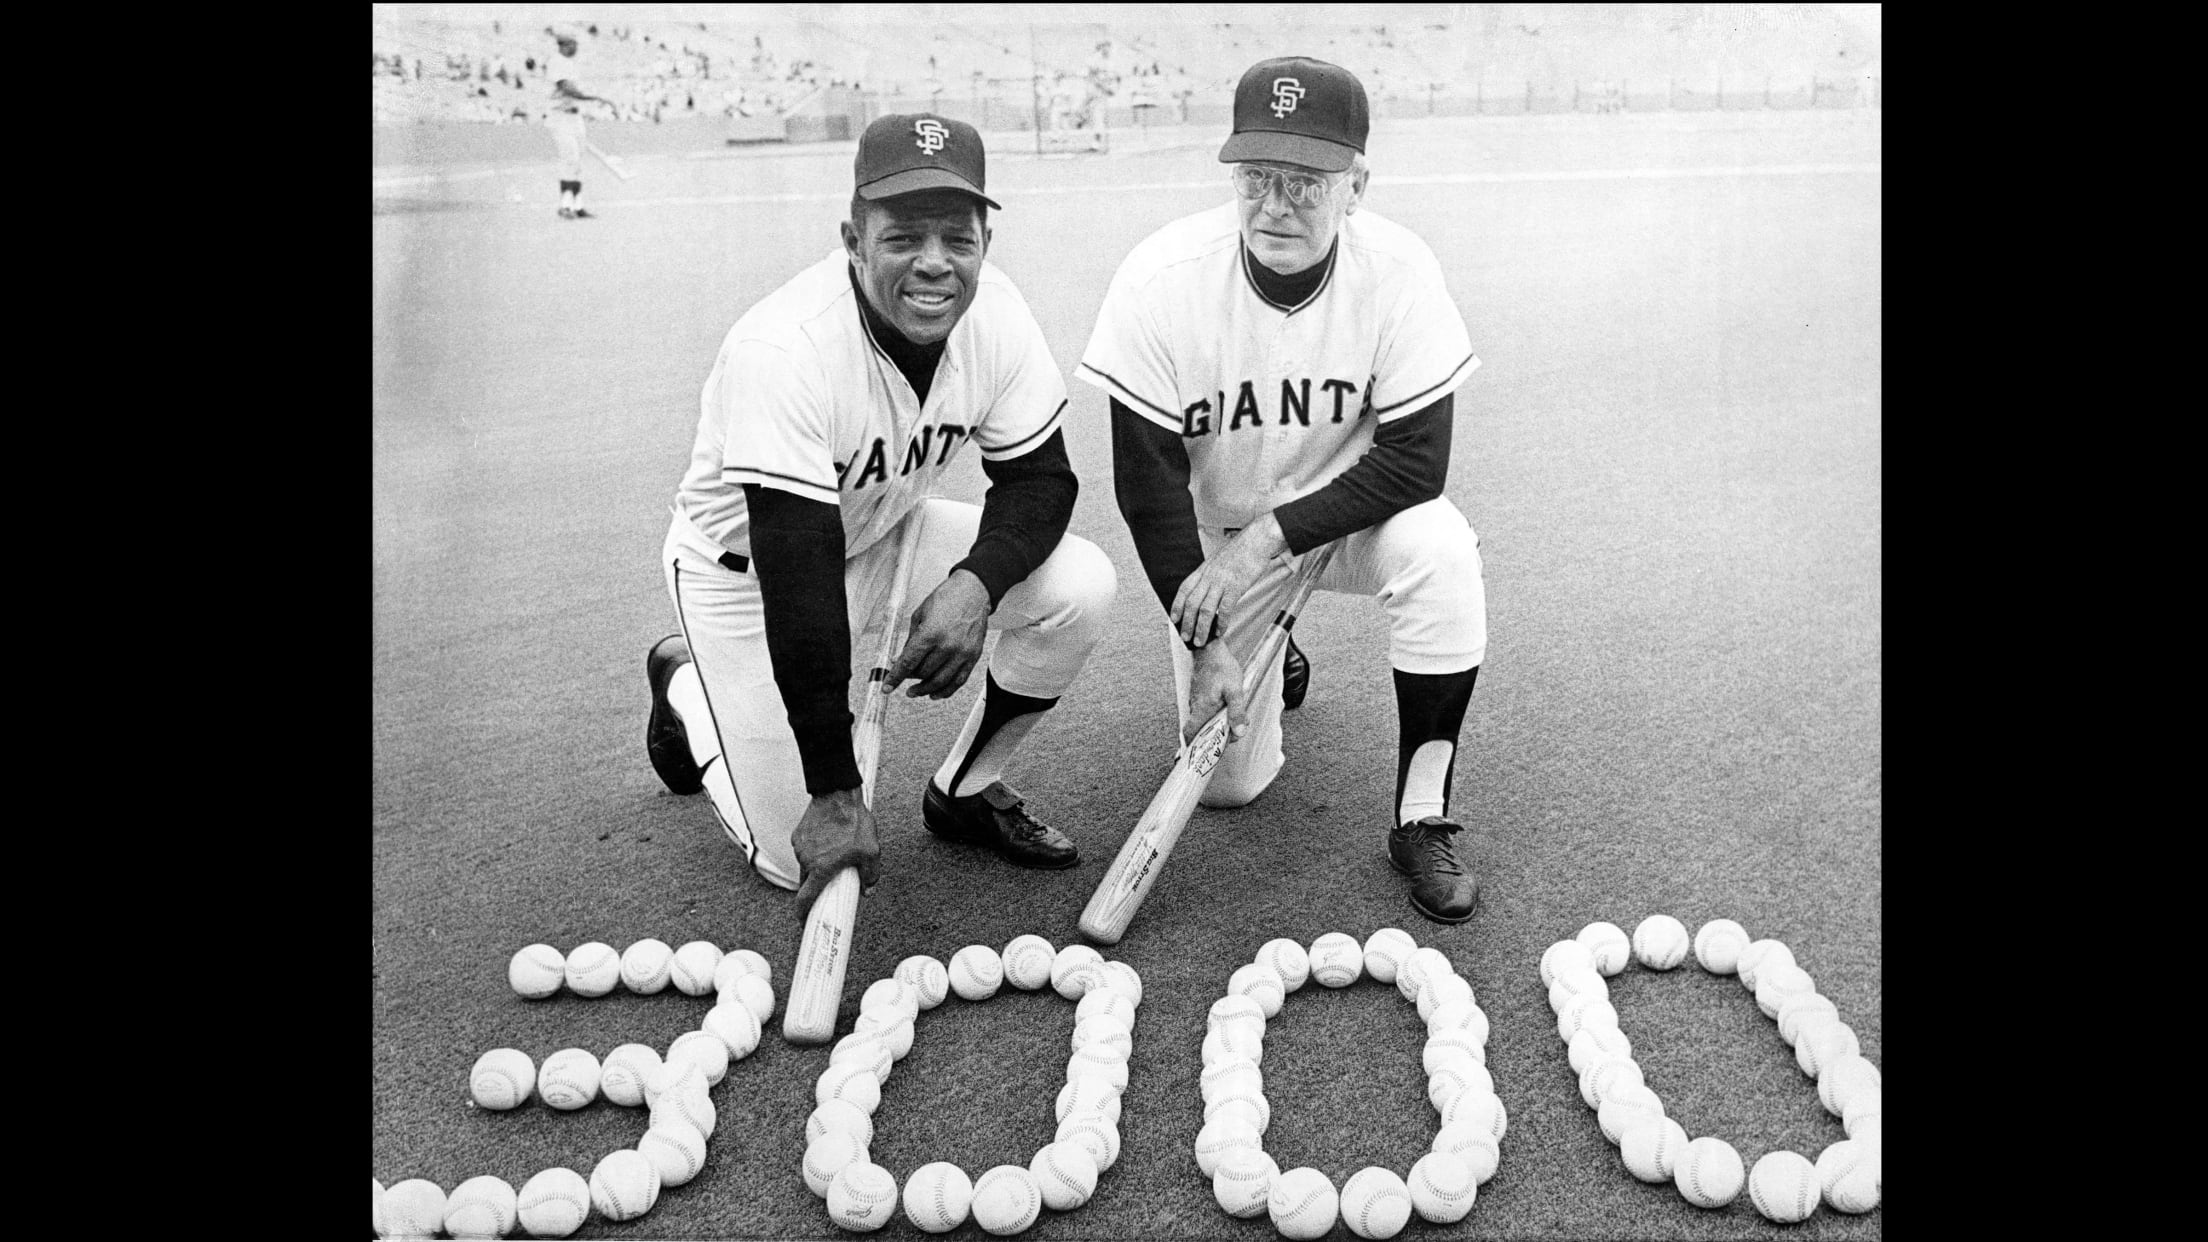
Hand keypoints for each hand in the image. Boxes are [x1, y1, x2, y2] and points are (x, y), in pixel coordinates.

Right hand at [791, 788, 880, 915]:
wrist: (837, 794)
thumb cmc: (854, 823)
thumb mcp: (871, 851)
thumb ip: (870, 875)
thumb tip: (868, 890)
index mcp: (821, 869)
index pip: (805, 899)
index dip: (802, 913)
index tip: (803, 921)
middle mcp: (806, 860)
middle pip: (807, 883)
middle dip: (817, 886)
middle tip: (831, 882)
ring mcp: (800, 848)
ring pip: (806, 866)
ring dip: (817, 866)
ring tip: (835, 855)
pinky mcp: (798, 836)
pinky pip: (804, 851)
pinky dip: (814, 852)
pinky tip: (829, 842)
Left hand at [885, 569, 990, 699]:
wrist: (974, 591)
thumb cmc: (948, 598)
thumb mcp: (920, 615)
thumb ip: (910, 640)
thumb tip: (901, 658)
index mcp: (930, 634)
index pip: (908, 663)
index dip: (895, 677)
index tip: (888, 686)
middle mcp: (947, 646)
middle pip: (923, 673)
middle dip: (909, 678)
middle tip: (904, 677)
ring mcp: (962, 653)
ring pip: (939, 682)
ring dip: (925, 690)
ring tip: (916, 691)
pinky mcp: (973, 657)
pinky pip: (958, 681)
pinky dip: (946, 691)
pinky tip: (936, 693)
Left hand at [1171, 515, 1285, 646]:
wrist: (1256, 540)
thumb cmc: (1240, 550)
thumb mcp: (1218, 560)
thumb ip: (1209, 574)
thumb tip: (1205, 588)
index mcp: (1203, 570)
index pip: (1184, 590)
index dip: (1177, 605)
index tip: (1174, 618)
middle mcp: (1209, 577)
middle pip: (1192, 603)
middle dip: (1187, 623)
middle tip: (1185, 637)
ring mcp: (1222, 582)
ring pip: (1206, 609)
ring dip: (1201, 628)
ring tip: (1200, 641)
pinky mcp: (1236, 587)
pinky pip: (1225, 609)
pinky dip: (1221, 622)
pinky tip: (1221, 631)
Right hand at [1183, 642, 1249, 745]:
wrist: (1210, 649)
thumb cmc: (1222, 668)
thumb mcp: (1235, 690)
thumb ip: (1237, 712)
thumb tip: (1239, 732)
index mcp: (1201, 709)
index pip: (1190, 734)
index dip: (1195, 745)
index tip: (1208, 750)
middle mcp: (1195, 707)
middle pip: (1199, 731)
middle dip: (1215, 736)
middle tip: (1232, 733)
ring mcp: (1196, 701)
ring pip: (1203, 721)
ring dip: (1217, 725)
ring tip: (1234, 720)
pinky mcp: (1199, 695)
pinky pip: (1205, 711)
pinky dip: (1215, 715)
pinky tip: (1227, 709)